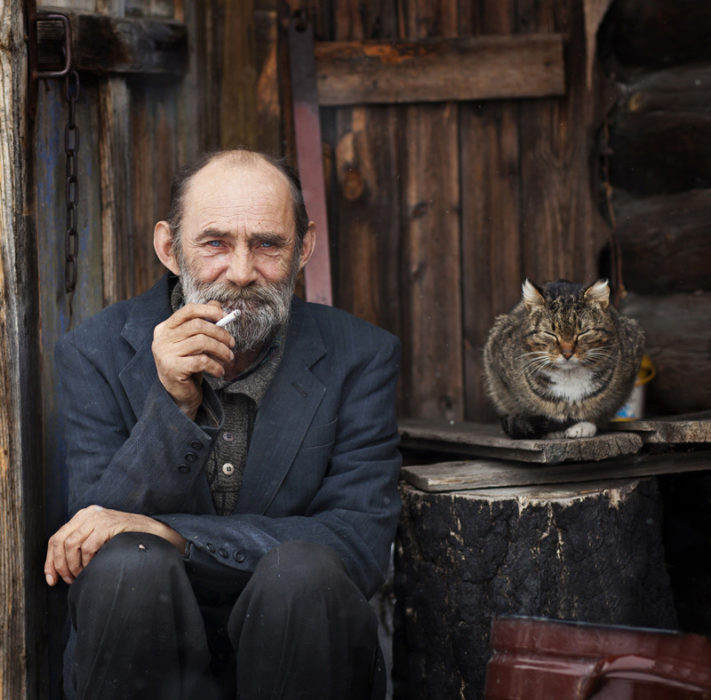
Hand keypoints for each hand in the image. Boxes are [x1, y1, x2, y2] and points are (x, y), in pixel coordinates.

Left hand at [44, 505, 186, 585]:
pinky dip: (87, 561)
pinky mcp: (108, 524)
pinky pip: (88, 546)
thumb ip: (80, 546)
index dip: (50, 561)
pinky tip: (94, 566)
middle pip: (60, 541)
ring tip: (82, 575)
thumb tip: (56, 568)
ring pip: (71, 544)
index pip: (56, 538)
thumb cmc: (125, 539)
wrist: (152, 533)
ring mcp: (99, 518)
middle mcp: (89, 514)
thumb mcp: (98, 538)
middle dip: (60, 565)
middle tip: (69, 580)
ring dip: (73, 565)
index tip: (51, 579)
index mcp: (84, 516)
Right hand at [152, 301, 235, 418]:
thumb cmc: (189, 365)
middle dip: (220, 333)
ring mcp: (164, 353)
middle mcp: (162, 339)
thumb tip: (217, 305)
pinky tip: (220, 371)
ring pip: (201, 342)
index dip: (208, 311)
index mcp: (165, 328)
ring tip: (229, 358)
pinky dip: (215, 365)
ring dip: (221, 350)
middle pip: (198, 326)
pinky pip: (201, 361)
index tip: (225, 317)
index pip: (188, 310)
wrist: (179, 394)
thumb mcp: (196, 342)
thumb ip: (203, 322)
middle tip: (232, 344)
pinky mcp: (172, 368)